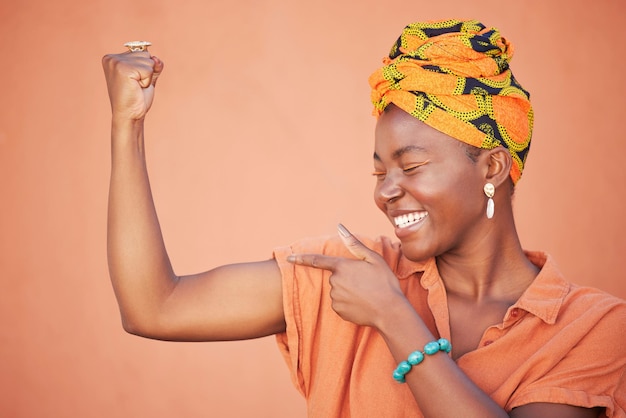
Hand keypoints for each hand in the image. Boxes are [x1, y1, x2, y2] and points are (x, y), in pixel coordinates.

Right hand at [102, 50, 163, 120]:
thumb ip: (153, 65)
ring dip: (147, 77)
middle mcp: (112, 58)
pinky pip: (148, 69)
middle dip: (147, 72)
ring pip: (148, 61)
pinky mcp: (123, 69)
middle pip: (146, 54)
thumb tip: (156, 58)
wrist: (130, 115)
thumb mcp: (147, 77)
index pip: (141, 51)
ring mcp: (116, 62)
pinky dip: (147, 81)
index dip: (144, 69)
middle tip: (135, 86)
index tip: (133, 81)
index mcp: (113, 58)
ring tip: (136, 87)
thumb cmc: (136, 98)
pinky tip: (136, 88)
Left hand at [287, 224, 406, 327]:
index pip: (317, 260)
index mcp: (342, 266)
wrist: (390, 311)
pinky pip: (340, 304)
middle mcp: (335, 282)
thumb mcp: (373, 259)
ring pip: (337, 291)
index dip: (301, 259)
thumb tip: (340, 226)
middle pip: (335, 277)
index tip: (289, 258)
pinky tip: (362, 304)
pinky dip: (349, 303)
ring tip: (366, 294)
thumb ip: (354, 243)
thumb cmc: (384, 282)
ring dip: (348, 291)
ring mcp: (335, 298)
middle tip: (366, 283)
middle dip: (346, 278)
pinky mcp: (338, 311)